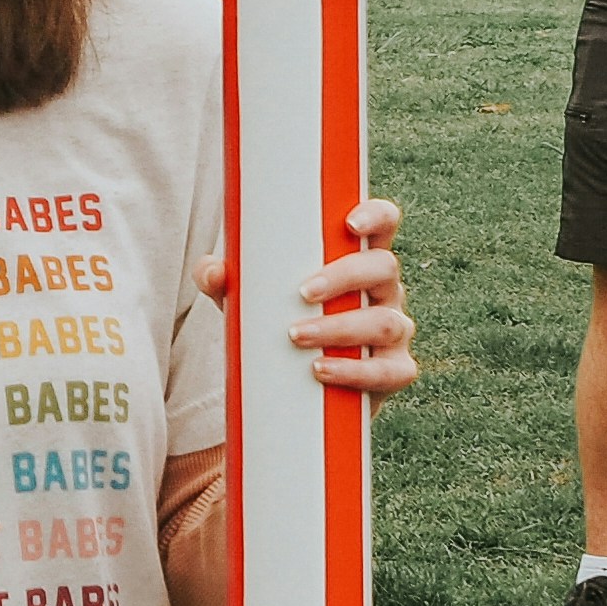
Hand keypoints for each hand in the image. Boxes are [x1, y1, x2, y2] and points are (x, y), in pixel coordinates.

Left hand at [202, 199, 415, 394]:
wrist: (299, 389)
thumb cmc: (280, 323)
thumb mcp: (250, 300)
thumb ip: (226, 281)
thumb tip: (211, 271)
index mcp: (358, 260)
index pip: (383, 225)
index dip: (376, 216)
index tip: (350, 224)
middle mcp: (384, 290)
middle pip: (384, 267)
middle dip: (345, 277)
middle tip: (302, 292)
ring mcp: (395, 331)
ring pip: (385, 322)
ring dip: (340, 328)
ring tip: (296, 335)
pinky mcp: (394, 371)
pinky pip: (389, 371)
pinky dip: (355, 372)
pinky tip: (321, 370)